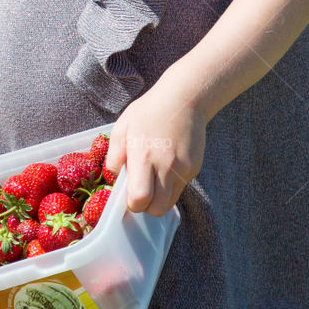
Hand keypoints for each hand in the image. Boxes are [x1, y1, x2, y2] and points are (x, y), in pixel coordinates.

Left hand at [103, 76, 206, 216]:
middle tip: (140, 191)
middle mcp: (166, 167)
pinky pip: (180, 188)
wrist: (184, 99)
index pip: (140, 199)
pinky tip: (166, 166)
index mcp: (144, 157)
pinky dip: (171, 186)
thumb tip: (113, 177)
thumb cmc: (149, 111)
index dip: (132, 203)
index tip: (128, 194)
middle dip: (146, 206)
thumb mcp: (122, 127)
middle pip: (157, 209)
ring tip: (152, 179)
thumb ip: (114, 156)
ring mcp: (183, 169)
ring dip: (159, 198)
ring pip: (170, 202)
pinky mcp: (194, 168)